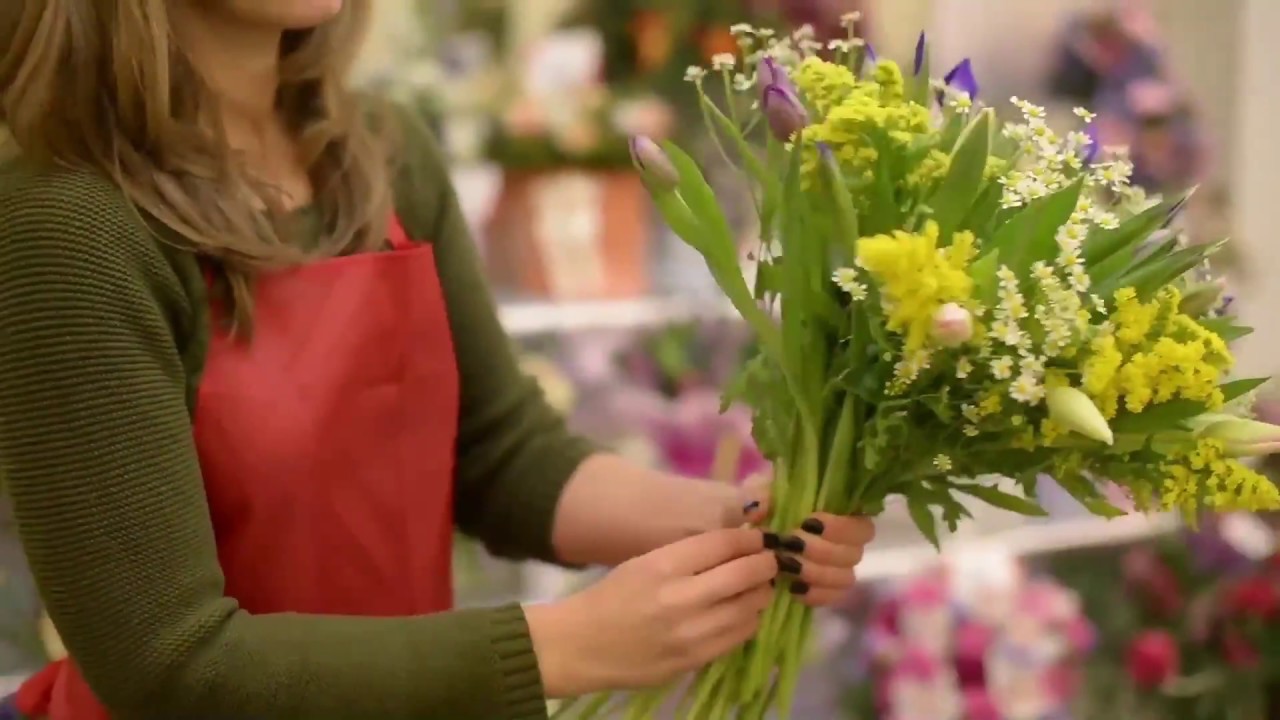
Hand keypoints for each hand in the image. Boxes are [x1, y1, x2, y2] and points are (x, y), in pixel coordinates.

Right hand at [526, 527, 775, 697]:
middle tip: (770, 560)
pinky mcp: (695, 660)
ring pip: (750, 607)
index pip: (725, 543)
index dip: (752, 539)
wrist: (582, 645)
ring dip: (760, 593)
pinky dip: (748, 621)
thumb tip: (738, 545)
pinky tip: (741, 613)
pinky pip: (739, 636)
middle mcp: (681, 598)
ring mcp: (690, 633)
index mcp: (664, 566)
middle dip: (766, 564)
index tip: (761, 538)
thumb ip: (690, 554)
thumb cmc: (613, 596)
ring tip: (756, 587)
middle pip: (746, 574)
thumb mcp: (645, 562)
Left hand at [728, 475, 875, 606]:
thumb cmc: (754, 515)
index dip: (841, 527)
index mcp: (836, 512)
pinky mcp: (824, 591)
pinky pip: (833, 598)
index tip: (808, 523)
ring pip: (846, 578)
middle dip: (821, 551)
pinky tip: (792, 587)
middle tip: (790, 546)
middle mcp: (843, 542)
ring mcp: (837, 569)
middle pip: (854, 554)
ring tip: (787, 567)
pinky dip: (814, 594)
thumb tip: (760, 506)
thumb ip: (758, 497)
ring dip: (816, 572)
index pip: (862, 525)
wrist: (743, 546)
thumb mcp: (752, 498)